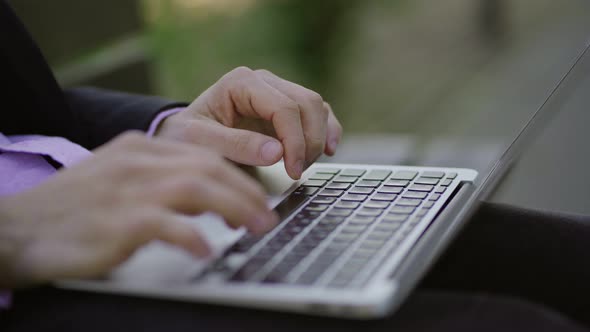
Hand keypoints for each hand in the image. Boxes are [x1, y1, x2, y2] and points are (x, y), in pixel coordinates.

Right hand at [0, 132, 276, 287]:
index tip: (258, 197)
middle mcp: (137, 162)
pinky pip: (165, 224)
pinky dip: (191, 235)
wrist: (18, 226)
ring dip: (234, 207)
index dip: (238, 176)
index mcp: (140, 148)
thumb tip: (210, 198)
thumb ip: (162, 182)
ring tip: (254, 228)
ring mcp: (126, 189)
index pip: (202, 155)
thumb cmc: (74, 208)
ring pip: (195, 188)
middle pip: (207, 168)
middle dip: (246, 192)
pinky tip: (206, 249)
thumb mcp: (120, 180)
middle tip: (267, 217)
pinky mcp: (116, 222)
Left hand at [156, 67, 342, 179]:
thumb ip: (235, 145)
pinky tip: (328, 150)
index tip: (292, 169)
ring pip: (317, 107)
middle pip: (307, 104)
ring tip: (303, 166)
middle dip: (309, 141)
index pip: (283, 107)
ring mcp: (278, 91)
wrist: (182, 135)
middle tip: (297, 171)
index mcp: (241, 82)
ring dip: (318, 138)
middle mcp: (263, 81)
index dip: (295, 140)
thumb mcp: (199, 142)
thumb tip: (277, 152)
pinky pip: (318, 112)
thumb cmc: (186, 136)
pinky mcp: (287, 107)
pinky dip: (328, 130)